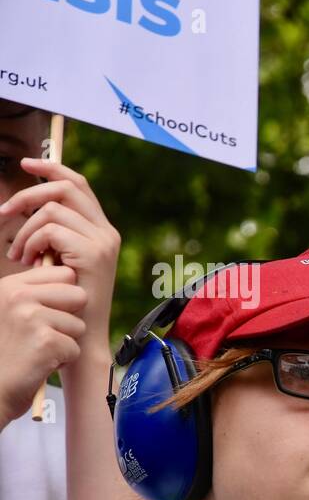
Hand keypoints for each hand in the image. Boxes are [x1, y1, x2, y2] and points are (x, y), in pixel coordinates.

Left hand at [0, 157, 119, 364]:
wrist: (81, 335)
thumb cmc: (66, 301)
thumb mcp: (60, 260)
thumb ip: (56, 235)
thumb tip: (33, 208)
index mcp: (102, 230)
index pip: (78, 184)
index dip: (52, 167)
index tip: (26, 164)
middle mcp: (107, 232)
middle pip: (65, 188)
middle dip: (28, 195)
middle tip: (4, 212)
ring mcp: (103, 242)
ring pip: (52, 210)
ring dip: (24, 230)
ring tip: (19, 254)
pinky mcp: (94, 253)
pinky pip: (50, 230)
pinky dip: (31, 242)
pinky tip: (29, 261)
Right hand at [0, 264, 86, 425]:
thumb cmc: (7, 352)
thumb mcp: (11, 311)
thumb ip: (36, 292)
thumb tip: (71, 274)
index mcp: (10, 286)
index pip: (64, 273)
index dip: (66, 296)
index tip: (51, 313)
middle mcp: (18, 296)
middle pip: (78, 295)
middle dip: (70, 318)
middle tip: (45, 334)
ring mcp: (31, 317)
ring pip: (79, 325)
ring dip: (65, 342)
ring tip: (38, 350)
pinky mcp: (46, 341)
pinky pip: (76, 348)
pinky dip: (63, 361)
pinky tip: (40, 363)